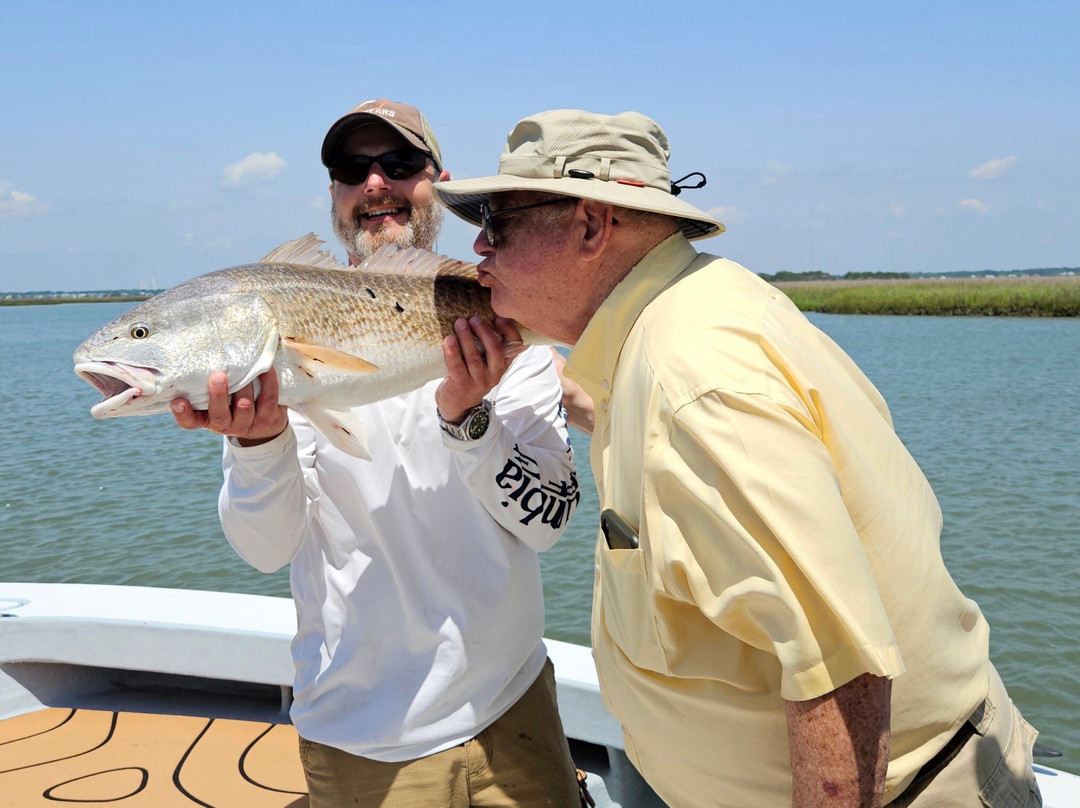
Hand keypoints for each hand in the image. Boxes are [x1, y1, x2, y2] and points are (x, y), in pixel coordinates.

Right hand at [171, 368, 288, 445]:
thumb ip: (206, 383)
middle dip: (218, 396)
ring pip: (245, 408)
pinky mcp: (267, 420)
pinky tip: (267, 369)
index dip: (183, 414)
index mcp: (207, 419)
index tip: (178, 401)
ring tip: (246, 371)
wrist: (264, 424)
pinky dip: (268, 384)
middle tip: (218, 377)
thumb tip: (199, 349)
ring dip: (245, 389)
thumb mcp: (216, 396)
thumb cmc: (232, 402)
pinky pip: (268, 401)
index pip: (190, 422)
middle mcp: (225, 425)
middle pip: (219, 415)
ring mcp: (247, 424)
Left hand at [434, 316, 519, 422]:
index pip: (516, 347)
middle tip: (473, 318)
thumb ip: (487, 347)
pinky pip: (457, 367)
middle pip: (495, 350)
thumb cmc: (471, 378)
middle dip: (484, 331)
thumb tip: (479, 317)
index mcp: (502, 365)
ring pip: (474, 357)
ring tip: (459, 323)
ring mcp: (478, 381)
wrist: (458, 406)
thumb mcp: (485, 365)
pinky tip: (448, 340)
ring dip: (466, 338)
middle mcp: (494, 374)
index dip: (510, 331)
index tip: (499, 318)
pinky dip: (452, 352)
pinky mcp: (461, 385)